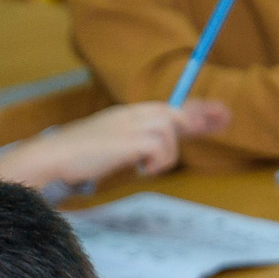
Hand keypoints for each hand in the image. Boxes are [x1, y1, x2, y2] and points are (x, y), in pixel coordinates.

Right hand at [0, 99, 230, 188]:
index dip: (195, 110)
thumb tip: (150, 151)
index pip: (168, 108)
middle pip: (176, 113)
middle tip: (226, 118)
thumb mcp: (107, 146)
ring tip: (142, 167)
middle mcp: (133, 114)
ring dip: (164, 156)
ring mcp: (134, 124)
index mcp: (127, 115)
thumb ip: (130, 144)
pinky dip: (156, 163)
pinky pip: (162, 150)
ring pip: (170, 135)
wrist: (52, 157)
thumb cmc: (73, 158)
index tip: (217, 113)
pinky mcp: (134, 140)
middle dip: (203, 117)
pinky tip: (139, 169)